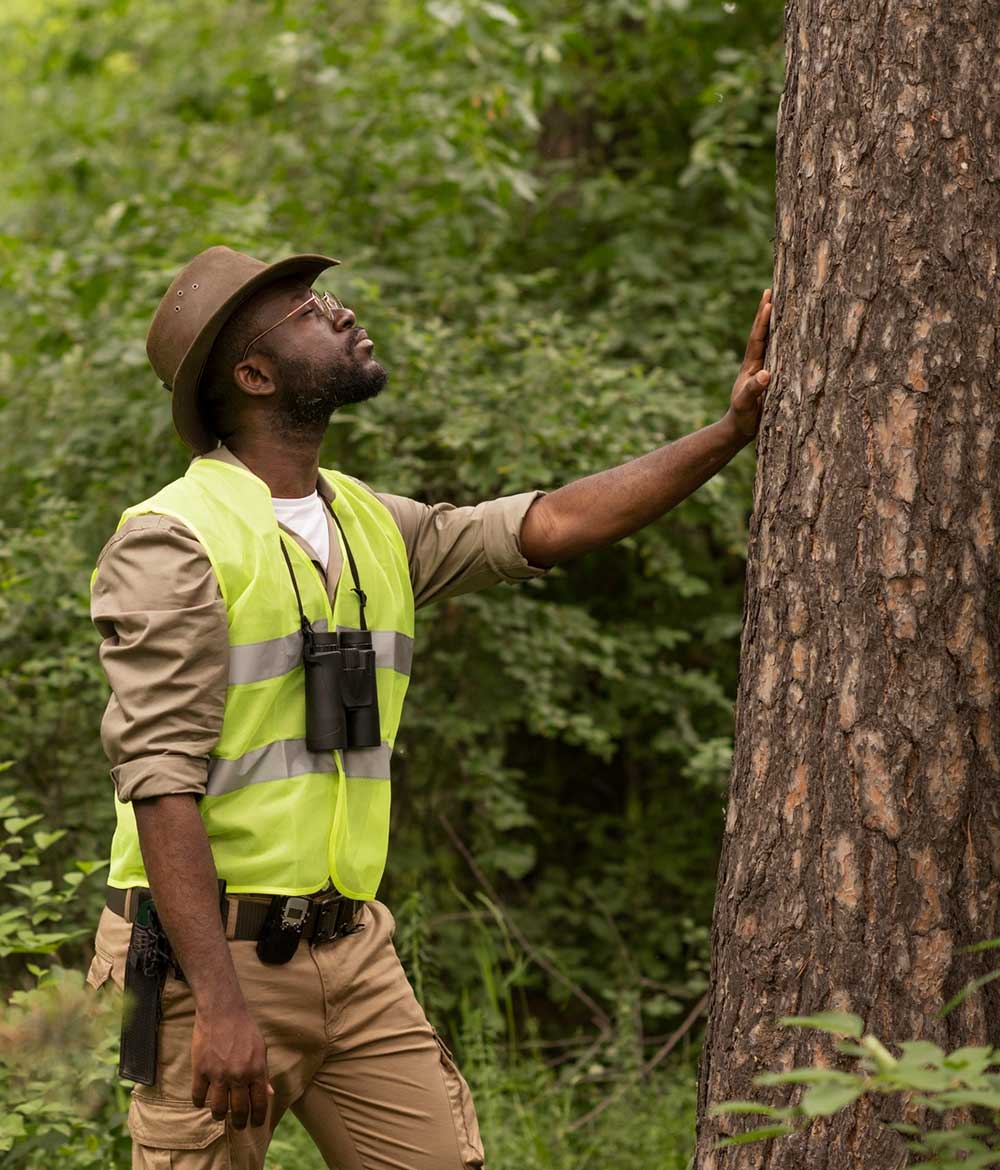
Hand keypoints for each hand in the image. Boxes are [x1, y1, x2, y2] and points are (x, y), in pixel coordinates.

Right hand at [191, 1005, 272, 1128]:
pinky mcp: (200, 1070)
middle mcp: (238, 1075)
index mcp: (256, 1069)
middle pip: (238, 1110)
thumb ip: (264, 1072)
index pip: (259, 1102)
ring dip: (219, 1115)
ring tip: (220, 1115)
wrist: (222, 1011)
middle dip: (239, 1122)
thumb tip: (269, 1093)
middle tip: (238, 1125)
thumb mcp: (261, 1048)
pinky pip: (198, 1096)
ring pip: (217, 1108)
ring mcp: (218, 1074)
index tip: (256, 1124)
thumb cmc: (244, 1028)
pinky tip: (202, 1100)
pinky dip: (199, 1102)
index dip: (258, 1117)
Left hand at [725, 288, 772, 439]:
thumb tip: (766, 373)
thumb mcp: (745, 404)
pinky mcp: (771, 375)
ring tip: (780, 302)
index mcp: (750, 365)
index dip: (762, 320)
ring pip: (770, 340)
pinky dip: (783, 339)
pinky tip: (790, 331)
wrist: (739, 430)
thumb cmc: (742, 417)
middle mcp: (757, 362)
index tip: (768, 301)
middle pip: (762, 332)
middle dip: (766, 312)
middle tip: (770, 289)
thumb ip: (753, 390)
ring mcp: (763, 367)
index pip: (757, 338)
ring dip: (776, 322)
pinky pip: (778, 352)